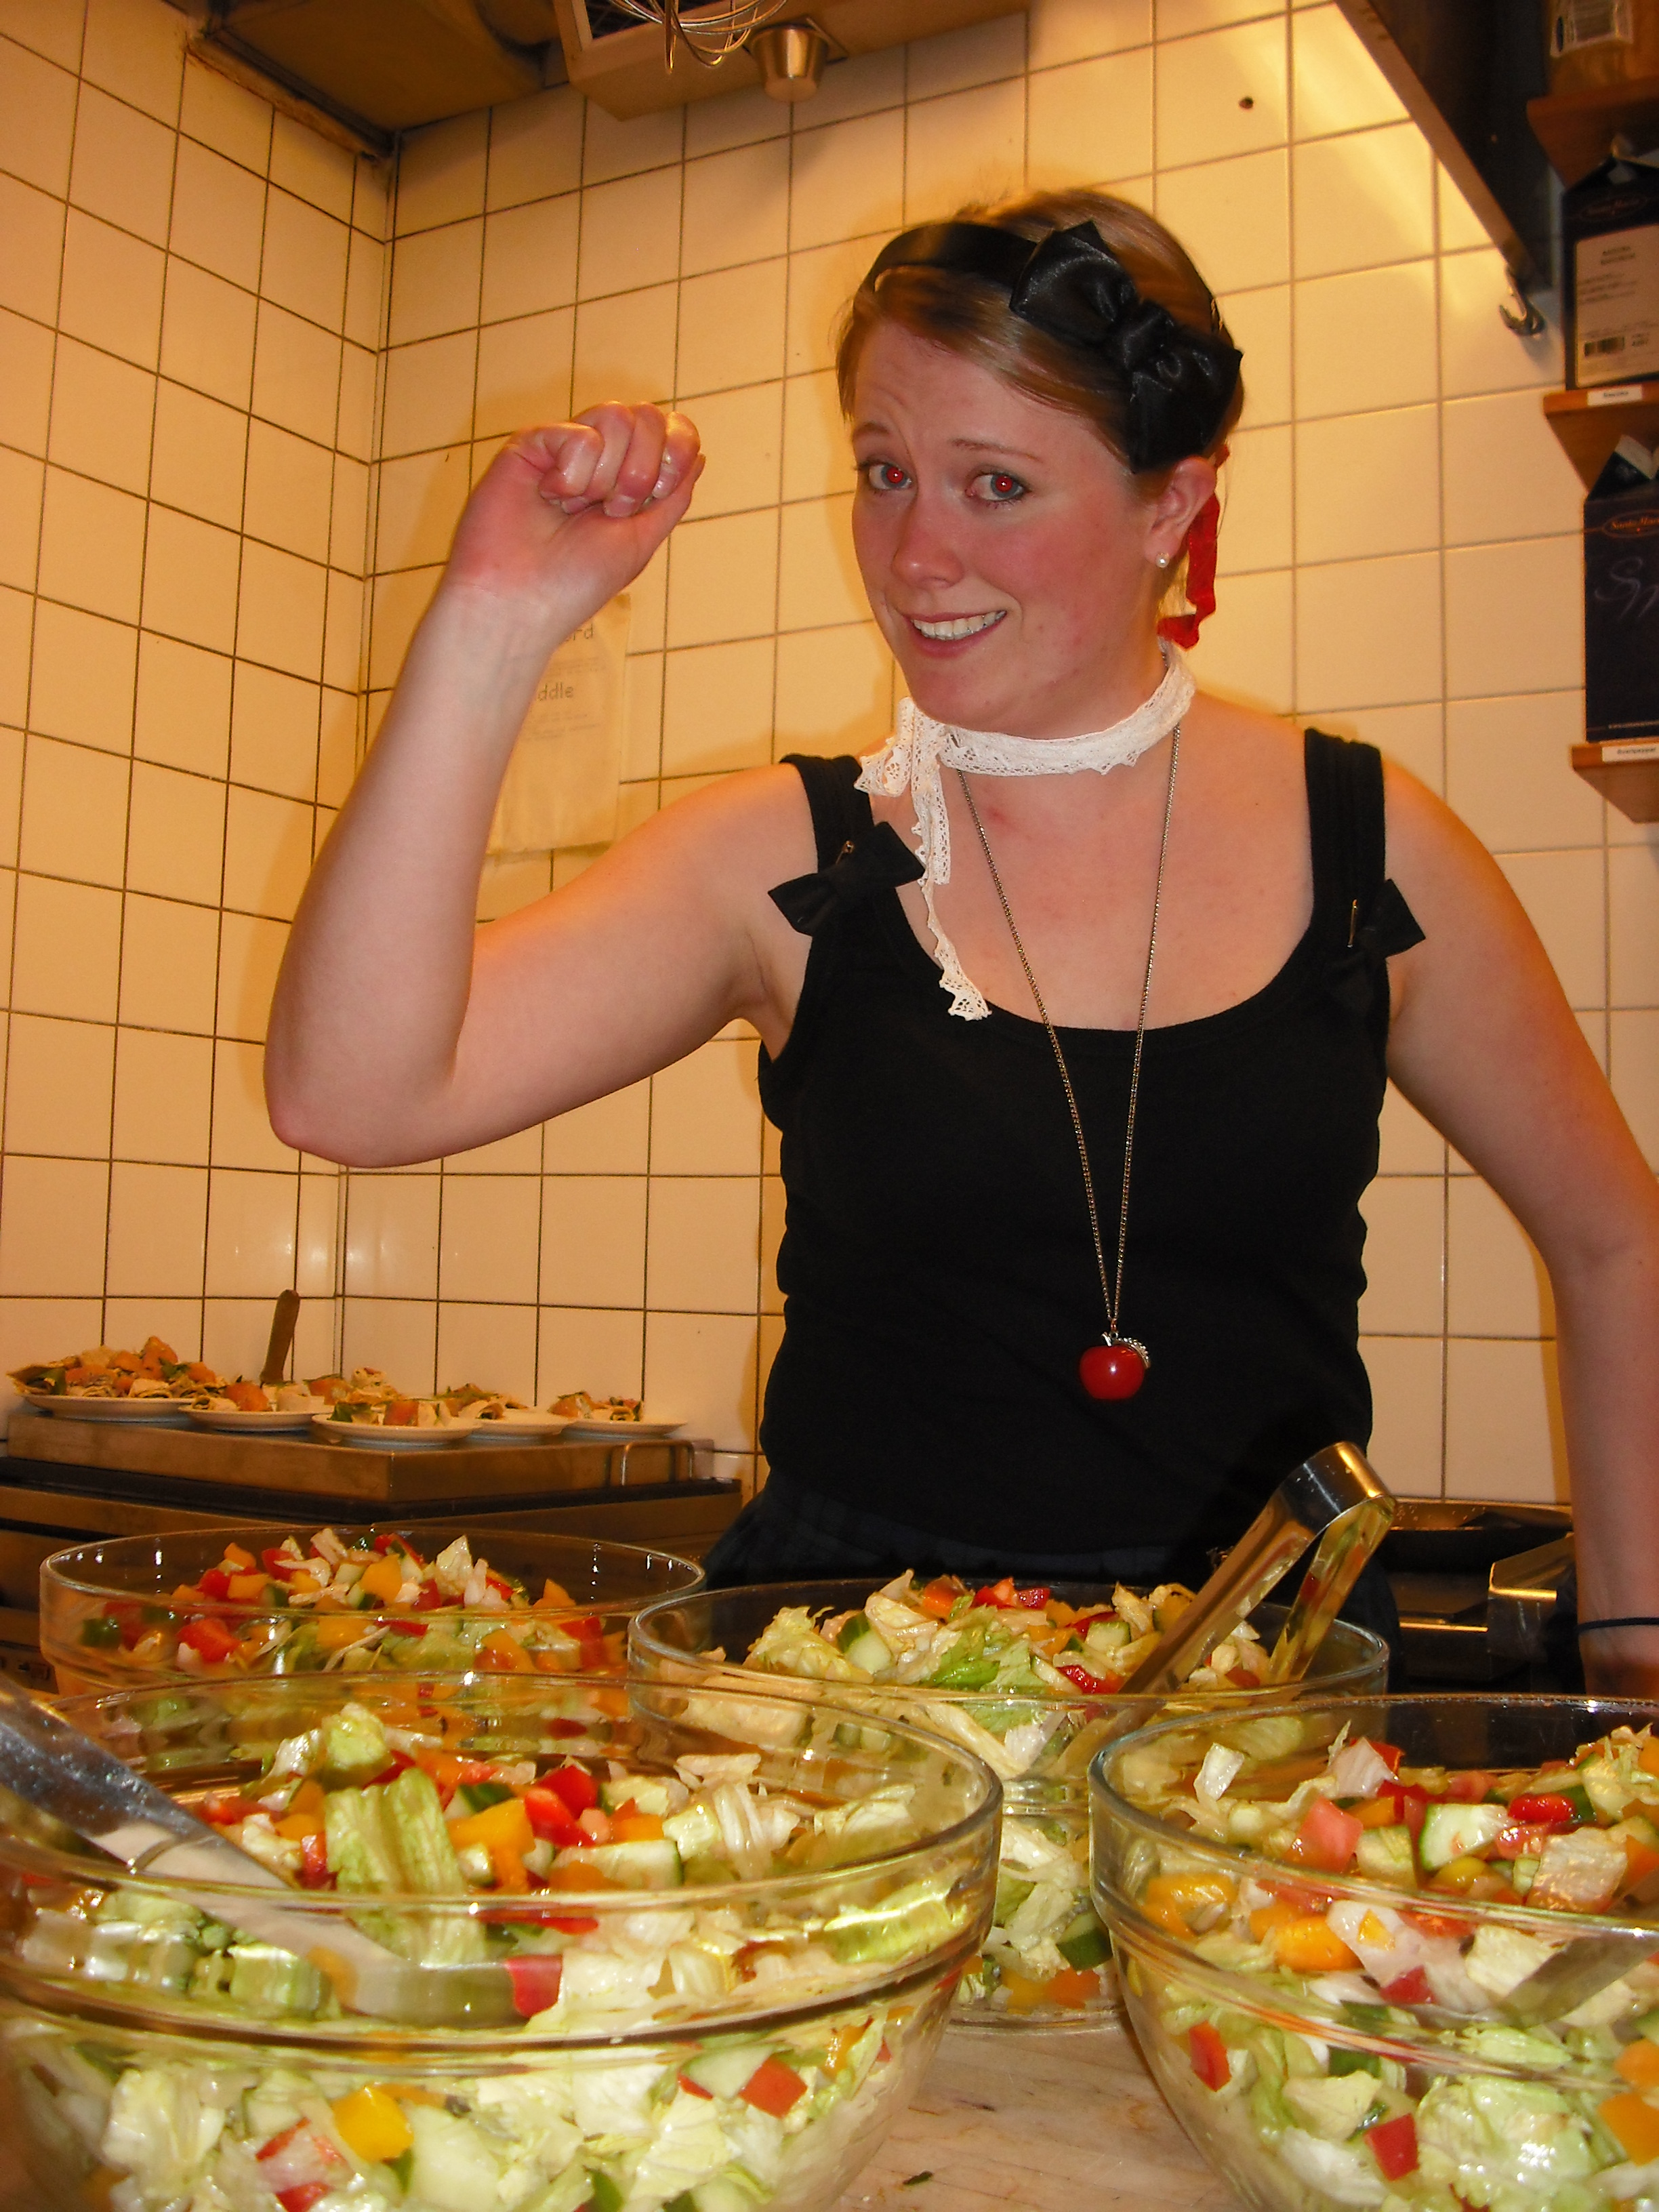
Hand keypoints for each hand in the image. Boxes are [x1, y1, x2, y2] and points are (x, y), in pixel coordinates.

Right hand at [442, 403, 702, 637]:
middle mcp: (600, 458)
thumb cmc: (575, 583)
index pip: (671, 430)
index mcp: (629, 479)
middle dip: (641, 471)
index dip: (677, 447)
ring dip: (606, 475)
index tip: (658, 492)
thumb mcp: (641, 541)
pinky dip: (572, 475)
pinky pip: (579, 433)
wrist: (520, 601)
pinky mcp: (533, 442)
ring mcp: (566, 446)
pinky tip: (549, 497)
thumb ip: (672, 498)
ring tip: (575, 508)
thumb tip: (699, 456)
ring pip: (615, 416)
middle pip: (646, 416)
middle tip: (612, 510)